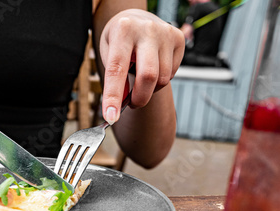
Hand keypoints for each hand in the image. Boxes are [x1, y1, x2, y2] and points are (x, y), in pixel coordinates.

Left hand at [99, 9, 184, 123]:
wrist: (136, 18)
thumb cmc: (118, 39)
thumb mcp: (107, 53)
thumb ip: (114, 77)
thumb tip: (121, 103)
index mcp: (123, 30)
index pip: (117, 69)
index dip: (113, 96)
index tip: (110, 116)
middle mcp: (147, 29)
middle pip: (148, 76)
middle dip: (140, 98)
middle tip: (132, 105)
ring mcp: (165, 33)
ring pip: (162, 78)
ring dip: (150, 89)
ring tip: (140, 79)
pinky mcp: (179, 39)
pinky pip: (171, 73)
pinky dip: (160, 79)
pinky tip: (153, 67)